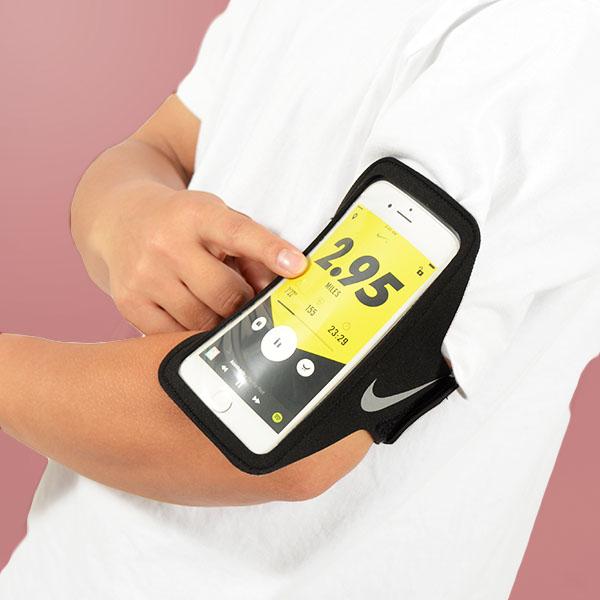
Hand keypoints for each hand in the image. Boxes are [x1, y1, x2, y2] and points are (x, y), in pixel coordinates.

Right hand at [91, 186, 307, 332]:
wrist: (120, 218)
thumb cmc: (181, 223)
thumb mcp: (216, 219)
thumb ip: (250, 249)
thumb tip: (274, 290)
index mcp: (196, 215)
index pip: (239, 233)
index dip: (270, 251)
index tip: (298, 267)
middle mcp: (166, 243)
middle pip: (225, 292)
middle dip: (242, 300)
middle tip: (242, 296)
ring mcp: (144, 275)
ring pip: (202, 319)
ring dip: (217, 318)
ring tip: (211, 299)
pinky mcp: (129, 302)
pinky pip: (173, 336)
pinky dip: (189, 330)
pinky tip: (188, 310)